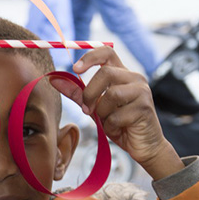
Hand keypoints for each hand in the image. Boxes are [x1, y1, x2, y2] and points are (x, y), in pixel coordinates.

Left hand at [50, 47, 183, 179]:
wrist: (145, 146)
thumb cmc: (120, 125)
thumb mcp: (95, 108)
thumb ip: (77, 93)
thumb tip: (53, 78)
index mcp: (123, 74)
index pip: (107, 52)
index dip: (89, 57)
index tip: (75, 68)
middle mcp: (135, 78)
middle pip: (105, 73)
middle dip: (90, 94)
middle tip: (86, 110)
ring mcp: (142, 92)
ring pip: (111, 94)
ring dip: (102, 112)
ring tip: (108, 122)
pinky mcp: (144, 108)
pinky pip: (116, 115)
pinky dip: (111, 126)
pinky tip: (119, 129)